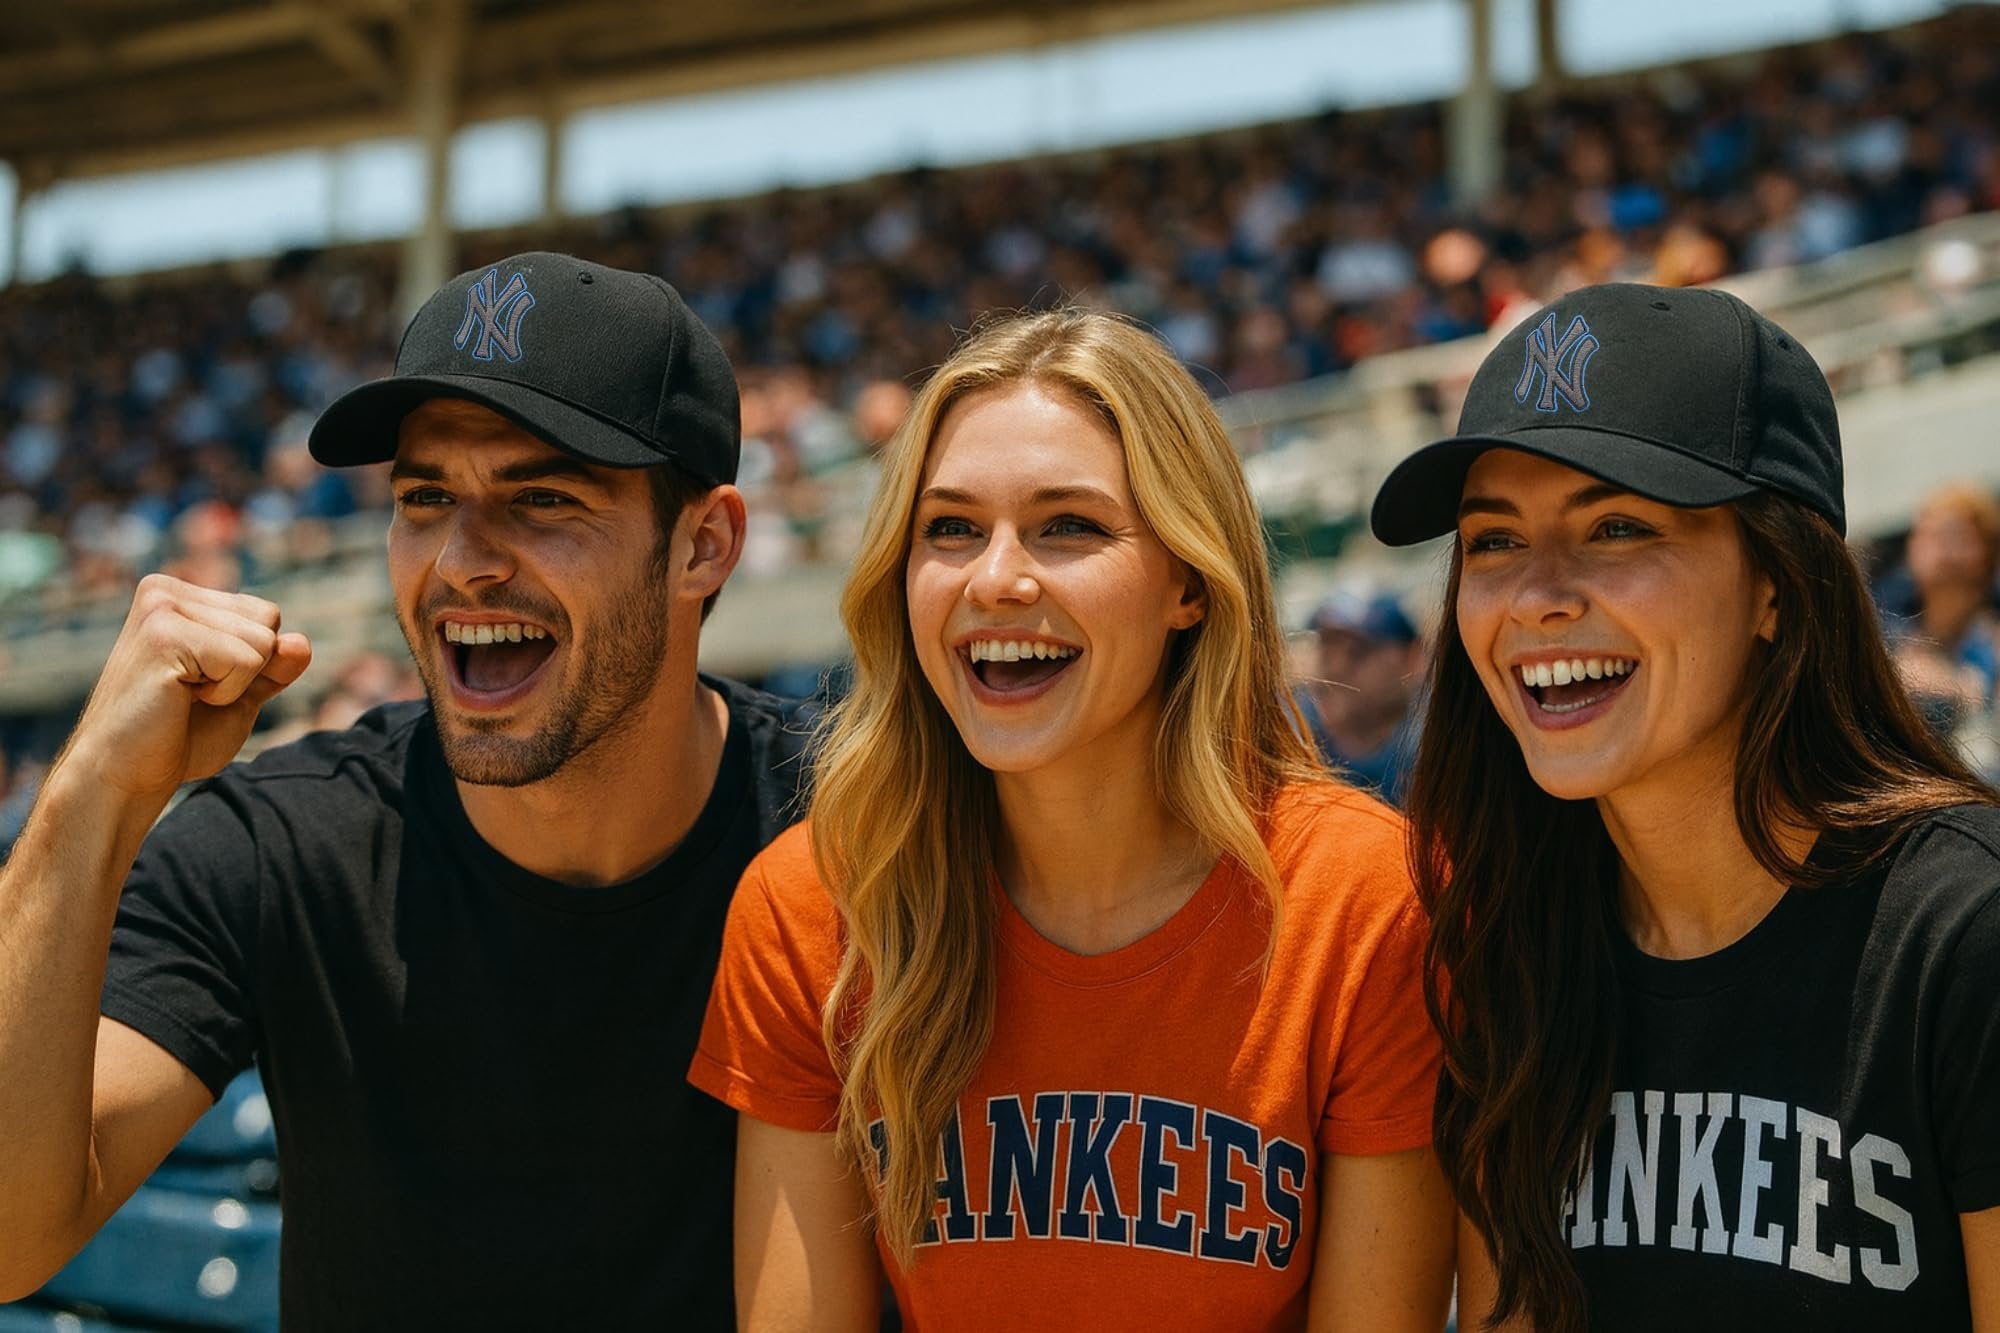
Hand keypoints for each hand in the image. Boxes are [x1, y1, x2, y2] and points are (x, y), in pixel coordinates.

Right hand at [66, 574, 311, 800]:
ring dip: (235, 685)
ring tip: (183, 696)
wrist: (125, 776)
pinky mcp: (164, 634)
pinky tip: (179, 699)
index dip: (255, 664)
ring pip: (263, 640)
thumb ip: (275, 666)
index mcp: (179, 596)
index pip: (267, 615)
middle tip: (191, 695)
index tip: (201, 686)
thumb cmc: (179, 738)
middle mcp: (164, 590)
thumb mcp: (241, 695)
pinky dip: (226, 693)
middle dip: (248, 671)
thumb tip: (302, 641)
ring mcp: (161, 607)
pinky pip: (246, 660)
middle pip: (269, 620)